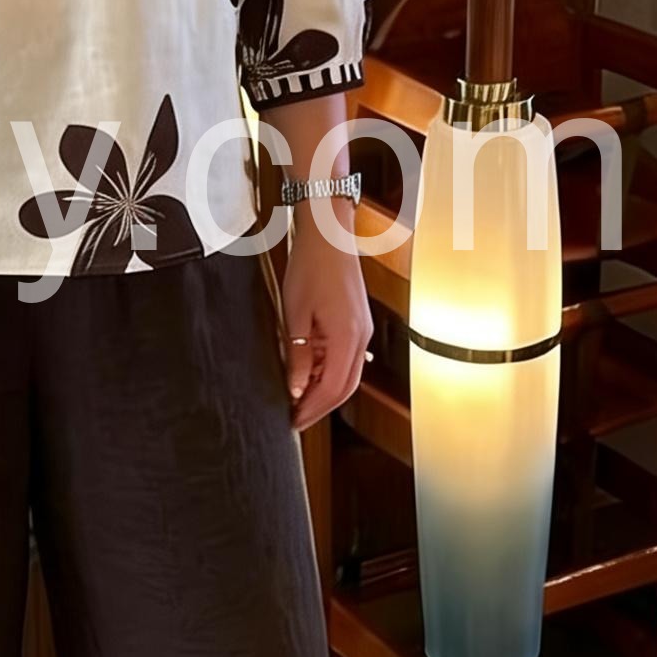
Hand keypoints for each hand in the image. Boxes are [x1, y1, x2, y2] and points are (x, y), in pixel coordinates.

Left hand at [279, 213, 371, 429]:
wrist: (329, 235)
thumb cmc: (310, 267)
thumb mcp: (295, 314)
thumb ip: (298, 355)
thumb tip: (297, 388)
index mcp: (347, 337)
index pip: (333, 389)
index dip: (313, 409)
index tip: (294, 421)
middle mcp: (361, 337)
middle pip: (346, 387)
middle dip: (320, 406)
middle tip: (296, 418)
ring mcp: (363, 330)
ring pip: (348, 374)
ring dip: (324, 389)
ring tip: (297, 397)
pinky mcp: (358, 323)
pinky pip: (347, 356)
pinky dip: (328, 370)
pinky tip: (308, 371)